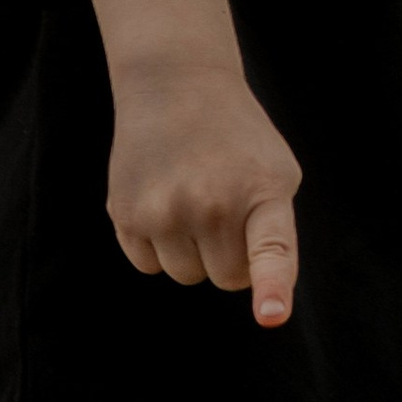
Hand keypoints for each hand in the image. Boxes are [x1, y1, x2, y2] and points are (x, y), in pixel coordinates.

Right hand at [108, 63, 301, 327]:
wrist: (176, 85)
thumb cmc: (238, 140)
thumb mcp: (276, 171)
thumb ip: (273, 230)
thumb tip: (248, 290)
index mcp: (262, 192)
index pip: (270, 249)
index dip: (271, 287)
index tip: (271, 316)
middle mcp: (211, 203)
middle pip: (228, 278)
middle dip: (231, 255)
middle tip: (225, 204)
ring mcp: (164, 211)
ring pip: (187, 275)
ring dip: (192, 250)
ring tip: (191, 196)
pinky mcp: (125, 214)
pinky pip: (149, 265)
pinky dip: (157, 245)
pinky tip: (161, 200)